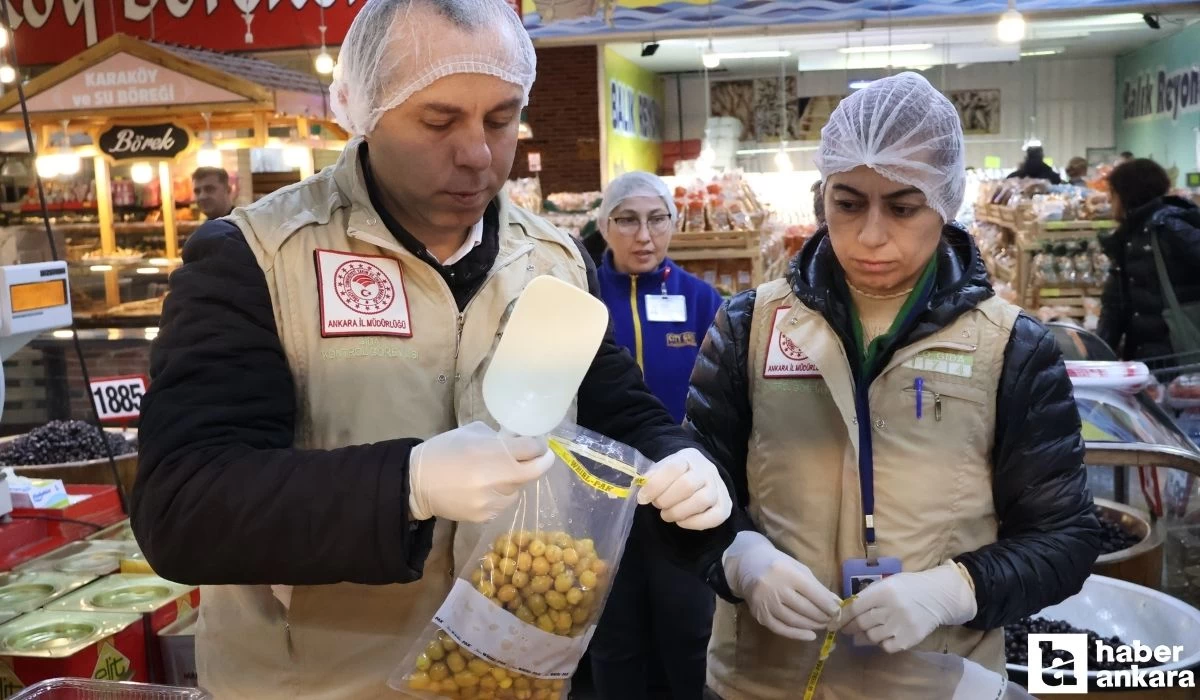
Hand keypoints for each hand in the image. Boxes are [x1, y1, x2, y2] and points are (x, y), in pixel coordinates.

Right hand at [408, 422, 554, 522]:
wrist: (417, 482)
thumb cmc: (444, 450)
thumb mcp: (472, 433)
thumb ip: (499, 437)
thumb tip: (519, 439)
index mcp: (493, 452)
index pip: (533, 449)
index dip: (540, 445)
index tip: (540, 445)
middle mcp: (497, 478)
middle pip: (534, 472)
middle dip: (539, 463)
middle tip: (540, 458)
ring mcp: (492, 501)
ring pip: (518, 490)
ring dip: (515, 481)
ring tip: (497, 474)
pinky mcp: (485, 516)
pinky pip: (503, 504)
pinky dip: (500, 495)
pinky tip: (484, 489)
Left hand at [637, 448, 731, 529]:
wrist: (699, 476)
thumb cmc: (676, 475)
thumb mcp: (662, 468)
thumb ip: (653, 476)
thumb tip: (643, 489)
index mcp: (689, 457)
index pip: (673, 468)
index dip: (655, 485)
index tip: (643, 498)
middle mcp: (707, 470)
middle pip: (687, 485)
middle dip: (666, 500)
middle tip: (658, 505)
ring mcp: (719, 487)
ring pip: (702, 501)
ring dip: (679, 512)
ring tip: (667, 514)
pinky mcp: (725, 505)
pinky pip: (714, 517)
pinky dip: (694, 523)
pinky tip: (682, 521)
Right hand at [722, 531, 841, 640]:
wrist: (747, 566)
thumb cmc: (778, 565)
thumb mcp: (798, 569)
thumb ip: (816, 586)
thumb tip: (836, 604)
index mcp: (787, 572)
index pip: (813, 593)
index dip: (828, 605)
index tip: (838, 611)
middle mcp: (775, 588)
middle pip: (805, 608)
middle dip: (823, 616)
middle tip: (833, 620)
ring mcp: (765, 603)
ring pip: (794, 620)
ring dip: (812, 625)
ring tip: (823, 625)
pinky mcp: (759, 615)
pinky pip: (780, 629)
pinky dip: (797, 634)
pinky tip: (810, 635)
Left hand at [839, 562, 976, 652]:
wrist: (938, 596)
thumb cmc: (908, 587)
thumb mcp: (887, 583)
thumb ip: (867, 596)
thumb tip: (845, 614)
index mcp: (883, 591)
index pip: (854, 607)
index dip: (842, 617)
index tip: (834, 623)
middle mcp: (892, 608)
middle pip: (861, 624)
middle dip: (851, 628)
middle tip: (848, 629)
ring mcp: (901, 625)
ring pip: (872, 637)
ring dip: (866, 635)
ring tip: (869, 630)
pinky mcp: (910, 639)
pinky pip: (886, 647)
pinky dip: (882, 643)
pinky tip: (885, 635)